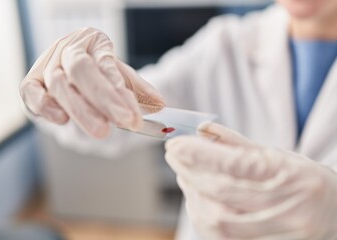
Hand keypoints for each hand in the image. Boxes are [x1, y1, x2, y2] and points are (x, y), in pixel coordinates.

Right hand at [20, 28, 164, 137]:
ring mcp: (46, 64)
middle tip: (125, 123)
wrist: (70, 63)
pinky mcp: (31, 82)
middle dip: (104, 100)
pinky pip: (30, 92)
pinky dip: (45, 107)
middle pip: (81, 71)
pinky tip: (62, 120)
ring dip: (82, 110)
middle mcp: (67, 49)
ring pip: (59, 84)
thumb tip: (159, 104)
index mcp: (94, 41)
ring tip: (103, 130)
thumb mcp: (123, 75)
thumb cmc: (99, 69)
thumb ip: (139, 89)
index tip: (133, 115)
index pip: (106, 65)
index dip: (119, 92)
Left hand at [165, 122, 336, 239]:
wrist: (336, 214)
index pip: (237, 164)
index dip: (200, 154)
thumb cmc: (305, 181)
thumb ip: (239, 144)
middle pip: (223, 192)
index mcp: (291, 176)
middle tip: (173, 155)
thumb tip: (203, 130)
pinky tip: (196, 199)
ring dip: (193, 195)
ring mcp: (280, 235)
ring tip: (183, 175)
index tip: (175, 145)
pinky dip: (202, 217)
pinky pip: (223, 239)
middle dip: (190, 172)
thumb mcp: (279, 156)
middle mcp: (288, 208)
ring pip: (219, 220)